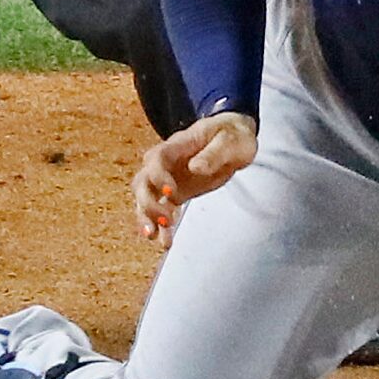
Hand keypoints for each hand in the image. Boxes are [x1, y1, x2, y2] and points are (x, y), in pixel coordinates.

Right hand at [132, 111, 256, 243]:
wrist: (235, 138)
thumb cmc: (232, 135)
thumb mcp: (230, 141)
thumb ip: (213, 154)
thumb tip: (196, 167)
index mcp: (178, 145)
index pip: (156, 159)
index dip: (158, 176)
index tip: (171, 193)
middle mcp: (167, 163)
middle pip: (143, 181)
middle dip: (148, 202)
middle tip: (165, 220)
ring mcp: (168, 178)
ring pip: (146, 198)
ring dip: (146, 217)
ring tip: (153, 236)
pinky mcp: (176, 193)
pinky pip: (162, 210)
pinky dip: (161, 227)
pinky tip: (164, 242)